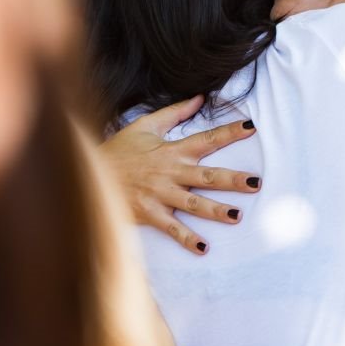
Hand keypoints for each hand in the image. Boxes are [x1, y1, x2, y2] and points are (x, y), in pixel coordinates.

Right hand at [100, 95, 259, 254]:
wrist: (88, 172)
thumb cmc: (120, 150)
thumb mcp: (146, 125)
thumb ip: (175, 112)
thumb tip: (199, 97)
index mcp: (173, 150)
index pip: (207, 139)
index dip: (229, 132)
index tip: (251, 126)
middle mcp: (170, 172)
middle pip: (207, 176)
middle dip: (233, 180)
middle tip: (256, 183)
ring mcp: (160, 194)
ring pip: (194, 203)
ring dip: (216, 211)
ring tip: (237, 216)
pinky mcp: (149, 213)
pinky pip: (171, 228)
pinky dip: (186, 238)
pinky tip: (203, 247)